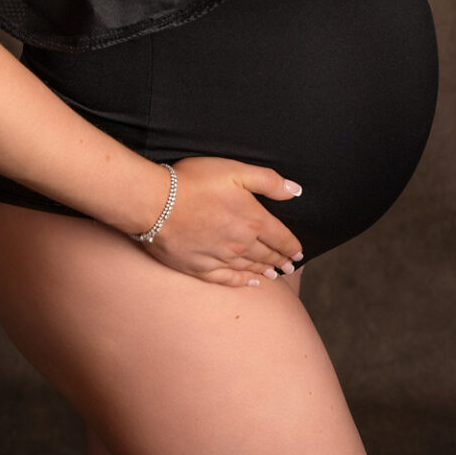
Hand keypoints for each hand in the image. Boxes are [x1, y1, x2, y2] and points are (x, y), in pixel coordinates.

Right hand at [139, 157, 304, 286]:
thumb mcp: (236, 171)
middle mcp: (240, 244)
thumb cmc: (195, 181)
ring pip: (249, 268)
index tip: (299, 253)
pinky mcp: (200, 268)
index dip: (292, 246)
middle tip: (290, 267)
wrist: (156, 202)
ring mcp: (220, 258)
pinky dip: (240, 283)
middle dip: (280, 260)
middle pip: (266, 255)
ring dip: (264, 271)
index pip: (280, 237)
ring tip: (274, 275)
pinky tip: (248, 283)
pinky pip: (226, 280)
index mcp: (253, 220)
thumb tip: (295, 190)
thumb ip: (268, 181)